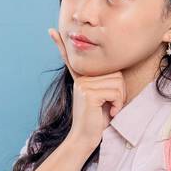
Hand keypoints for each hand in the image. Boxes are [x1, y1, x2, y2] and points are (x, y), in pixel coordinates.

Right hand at [48, 27, 126, 153]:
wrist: (85, 139)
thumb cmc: (96, 121)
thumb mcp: (100, 99)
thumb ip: (103, 86)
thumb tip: (114, 76)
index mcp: (81, 79)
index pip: (73, 60)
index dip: (61, 45)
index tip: (50, 31)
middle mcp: (80, 79)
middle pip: (113, 72)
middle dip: (119, 90)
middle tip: (113, 105)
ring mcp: (83, 85)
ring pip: (116, 81)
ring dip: (120, 98)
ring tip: (111, 109)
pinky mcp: (89, 93)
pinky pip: (115, 91)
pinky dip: (118, 103)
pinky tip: (110, 112)